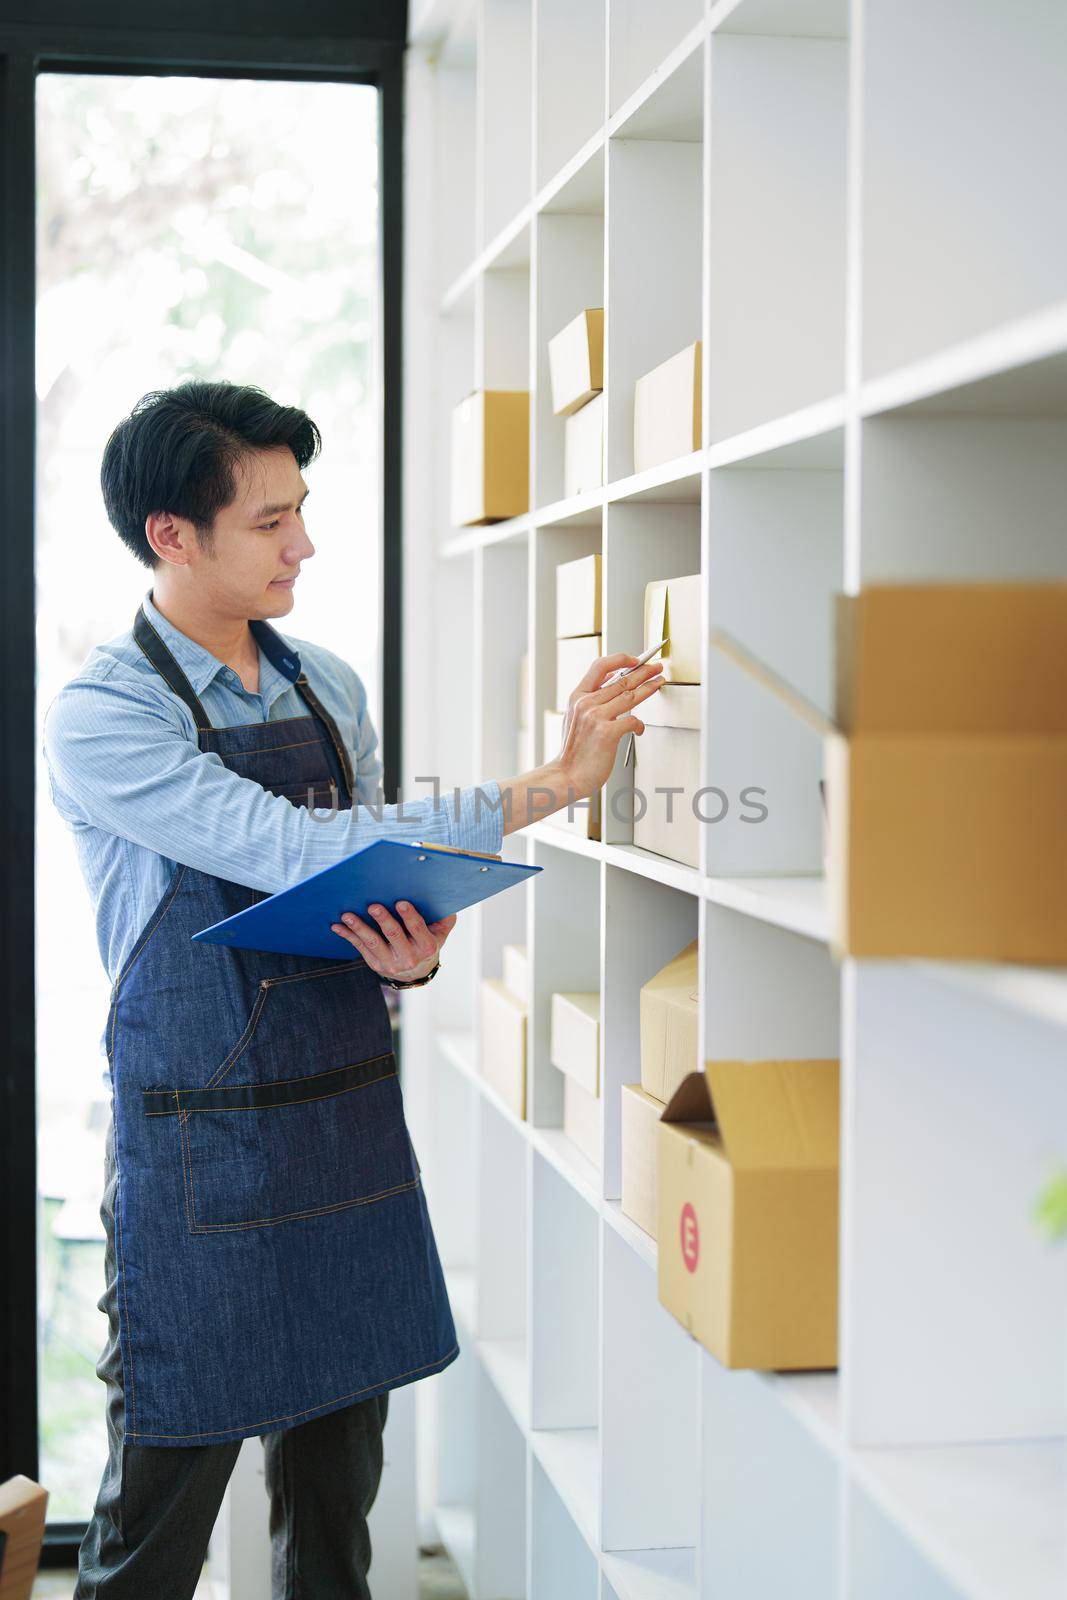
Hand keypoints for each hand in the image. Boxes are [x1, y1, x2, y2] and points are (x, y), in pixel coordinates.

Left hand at [330, 900, 456, 981]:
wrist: (416, 973)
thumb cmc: (427, 944)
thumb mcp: (440, 935)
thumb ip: (444, 920)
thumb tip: (446, 901)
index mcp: (426, 947)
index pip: (418, 930)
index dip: (409, 916)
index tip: (400, 902)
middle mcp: (409, 957)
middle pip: (394, 936)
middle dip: (383, 920)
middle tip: (373, 905)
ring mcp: (390, 963)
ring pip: (373, 943)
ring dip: (359, 928)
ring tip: (348, 915)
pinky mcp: (375, 964)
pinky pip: (360, 948)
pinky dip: (348, 936)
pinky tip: (337, 926)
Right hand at [556, 653, 664, 798]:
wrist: (566, 776)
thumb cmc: (573, 751)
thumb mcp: (573, 717)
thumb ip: (588, 699)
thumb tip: (609, 682)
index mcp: (577, 696)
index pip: (600, 666)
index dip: (621, 659)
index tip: (635, 660)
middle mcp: (586, 703)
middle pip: (622, 680)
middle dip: (644, 671)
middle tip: (657, 667)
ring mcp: (596, 717)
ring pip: (631, 696)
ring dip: (649, 688)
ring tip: (660, 682)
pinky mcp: (608, 733)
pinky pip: (633, 721)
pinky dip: (639, 726)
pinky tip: (639, 729)